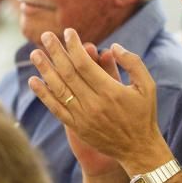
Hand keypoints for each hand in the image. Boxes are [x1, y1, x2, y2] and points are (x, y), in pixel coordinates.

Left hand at [28, 29, 168, 174]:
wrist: (138, 149)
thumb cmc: (144, 114)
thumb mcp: (147, 85)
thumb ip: (132, 63)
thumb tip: (112, 47)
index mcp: (111, 91)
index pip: (84, 63)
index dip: (74, 46)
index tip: (68, 32)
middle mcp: (94, 103)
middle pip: (68, 73)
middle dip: (55, 52)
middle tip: (46, 35)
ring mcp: (83, 117)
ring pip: (58, 89)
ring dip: (45, 69)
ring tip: (35, 53)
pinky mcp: (77, 127)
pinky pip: (56, 108)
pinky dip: (43, 94)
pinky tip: (34, 81)